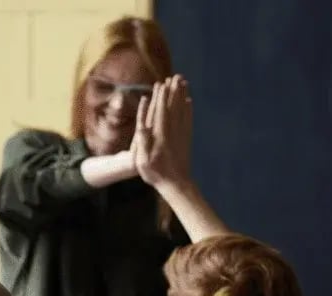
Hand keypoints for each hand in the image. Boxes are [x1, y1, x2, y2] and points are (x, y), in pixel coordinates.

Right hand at [132, 75, 192, 190]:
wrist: (176, 184)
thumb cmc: (156, 174)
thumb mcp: (143, 161)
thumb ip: (143, 142)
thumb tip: (142, 124)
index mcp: (161, 135)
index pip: (161, 111)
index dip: (161, 97)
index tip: (162, 83)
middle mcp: (173, 131)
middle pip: (173, 107)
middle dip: (174, 91)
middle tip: (175, 76)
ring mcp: (181, 134)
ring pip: (182, 110)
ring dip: (182, 96)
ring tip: (182, 82)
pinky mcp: (186, 139)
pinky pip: (188, 120)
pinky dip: (188, 109)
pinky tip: (189, 102)